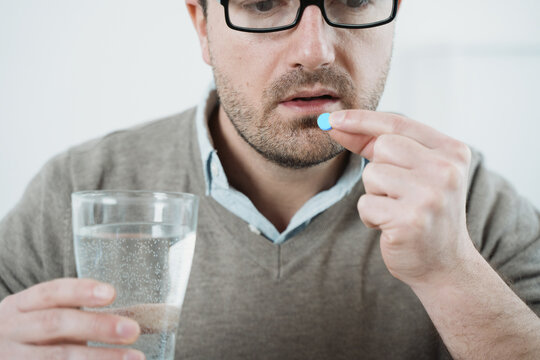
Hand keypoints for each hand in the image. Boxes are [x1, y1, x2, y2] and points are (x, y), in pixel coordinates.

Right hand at [0, 278, 143, 359]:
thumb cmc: (31, 337)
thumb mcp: (42, 319)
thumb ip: (80, 316)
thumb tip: (144, 319)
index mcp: (20, 307)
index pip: (51, 292)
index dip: (81, 291)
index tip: (112, 294)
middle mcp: (11, 331)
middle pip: (56, 324)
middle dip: (97, 327)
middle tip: (133, 330)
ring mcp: (12, 358)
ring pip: (57, 358)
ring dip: (99, 359)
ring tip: (134, 359)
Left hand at [328, 110, 477, 287]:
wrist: (444, 264)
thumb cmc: (424, 212)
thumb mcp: (413, 172)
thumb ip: (378, 145)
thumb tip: (336, 124)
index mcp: (452, 151)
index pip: (398, 124)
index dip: (362, 119)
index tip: (334, 118)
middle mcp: (446, 170)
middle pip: (384, 146)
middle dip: (379, 169)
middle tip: (398, 193)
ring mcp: (430, 195)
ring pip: (372, 174)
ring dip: (375, 194)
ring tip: (397, 210)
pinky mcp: (410, 220)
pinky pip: (366, 204)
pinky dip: (371, 217)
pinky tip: (392, 227)